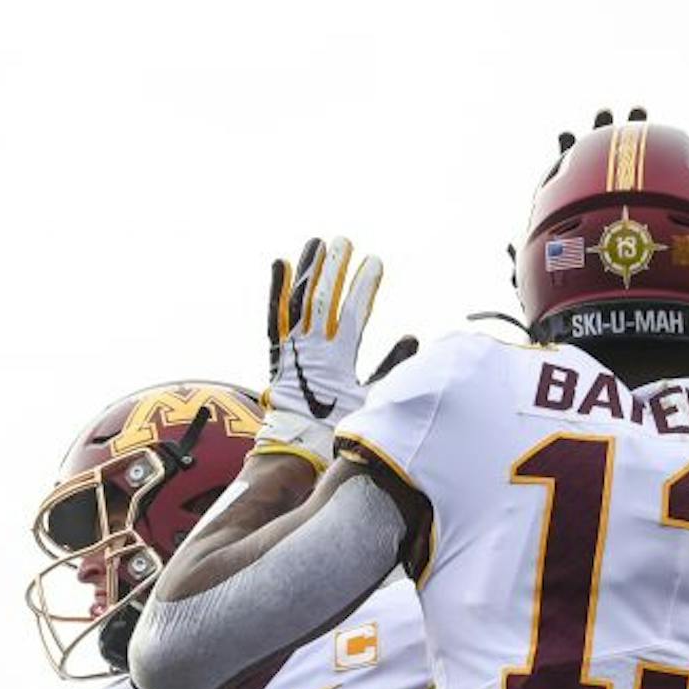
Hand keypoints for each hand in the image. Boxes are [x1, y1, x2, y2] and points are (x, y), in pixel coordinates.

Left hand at [260, 237, 417, 458]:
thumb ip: (392, 369)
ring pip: (298, 301)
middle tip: (344, 241)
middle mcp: (311, 349)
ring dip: (308, 269)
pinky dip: (276, 289)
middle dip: (334, 268)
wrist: (300, 446)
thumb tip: (413, 338)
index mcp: (338, 359)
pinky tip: (281, 263)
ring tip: (317, 242)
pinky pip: (275, 315)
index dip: (364, 285)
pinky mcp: (277, 352)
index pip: (353, 312)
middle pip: (323, 299)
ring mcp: (292, 348)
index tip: (375, 262)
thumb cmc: (339, 427)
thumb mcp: (372, 400)